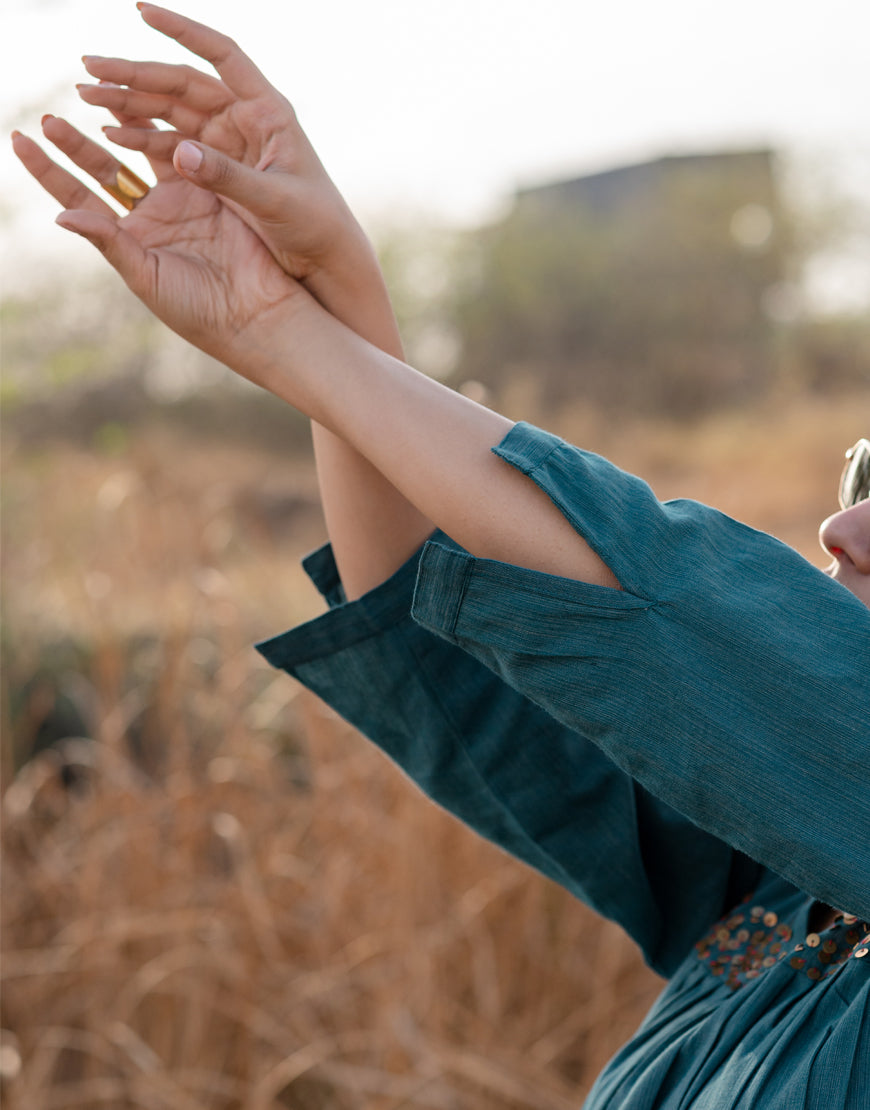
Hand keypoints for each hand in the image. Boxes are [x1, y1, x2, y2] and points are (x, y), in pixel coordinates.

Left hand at [12, 115, 303, 382]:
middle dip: (76, 143)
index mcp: (129, 242)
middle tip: (50, 118)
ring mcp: (181, 199)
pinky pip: (181, 149)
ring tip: (89, 96)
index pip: (78, 198)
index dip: (48, 171)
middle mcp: (151, 218)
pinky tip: (138, 107)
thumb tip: (62, 216)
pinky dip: (160, 127)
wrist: (257, 311)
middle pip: (105, 170)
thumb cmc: (199, 309)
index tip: (20, 140)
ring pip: (140, 151)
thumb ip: (110, 243)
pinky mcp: (212, 187)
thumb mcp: (147, 278)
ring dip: (116, 123)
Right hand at [78, 3, 371, 288]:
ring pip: (172, 113)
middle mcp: (245, 119)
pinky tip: (113, 135)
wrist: (325, 259)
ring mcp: (229, 143)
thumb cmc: (313, 225)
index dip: (183, 31)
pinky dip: (144, 139)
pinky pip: (174, 145)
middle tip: (89, 68)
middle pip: (182, 84)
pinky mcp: (217, 168)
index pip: (222, 54)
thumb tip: (179, 151)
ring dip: (131, 104)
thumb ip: (227, 177)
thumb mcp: (273, 200)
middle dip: (135, 74)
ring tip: (88, 97)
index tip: (142, 10)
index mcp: (267, 112)